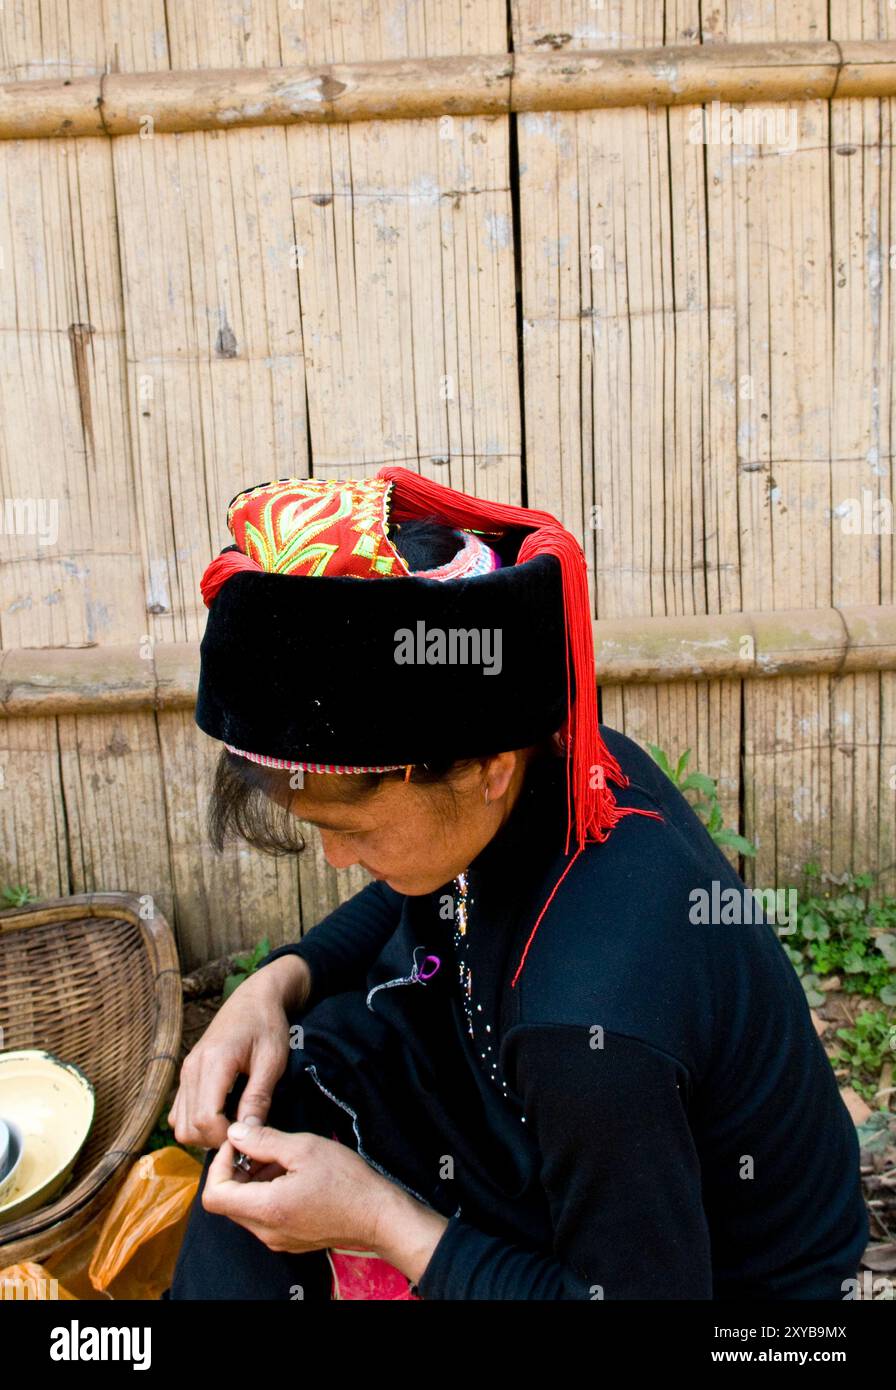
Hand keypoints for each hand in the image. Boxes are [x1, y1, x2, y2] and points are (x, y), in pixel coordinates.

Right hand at [168, 956, 310, 1148]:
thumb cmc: (268, 1026)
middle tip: (244, 1132)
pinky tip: (223, 1114)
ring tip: (234, 1124)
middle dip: (214, 1140)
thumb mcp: (272, 1061)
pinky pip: (179, 1112)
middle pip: (187, 1128)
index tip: (249, 1135)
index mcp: (213, 1063)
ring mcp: (185, 1071)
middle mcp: (191, 1069)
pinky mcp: (186, 1074)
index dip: (225, 1136)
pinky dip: (196, 1122)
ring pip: (178, 1124)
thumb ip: (258, 1097)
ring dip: (203, 1134)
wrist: (255, 998)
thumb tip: (248, 1133)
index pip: (205, 1119)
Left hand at [201, 1121, 388, 1254]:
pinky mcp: (290, 1240)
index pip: (214, 1195)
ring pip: (246, 1208)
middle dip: (237, 1169)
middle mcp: (266, 1231)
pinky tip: (291, 1174)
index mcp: (266, 1209)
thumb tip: (235, 1132)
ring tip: (281, 1157)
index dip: (219, 1165)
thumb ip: (264, 1141)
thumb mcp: (304, 1148)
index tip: (239, 1144)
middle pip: (228, 1202)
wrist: (379, 1216)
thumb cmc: (346, 1181)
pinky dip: (267, 1193)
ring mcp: (277, 1239)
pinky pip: (264, 1216)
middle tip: (261, 1146)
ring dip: (253, 1180)